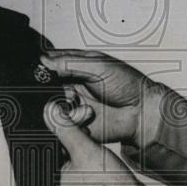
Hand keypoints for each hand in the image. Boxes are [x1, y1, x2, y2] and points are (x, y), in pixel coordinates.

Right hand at [40, 49, 167, 147]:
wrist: (141, 112)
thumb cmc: (127, 84)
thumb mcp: (99, 66)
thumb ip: (70, 62)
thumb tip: (45, 60)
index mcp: (76, 66)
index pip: (50, 64)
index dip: (45, 70)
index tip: (45, 74)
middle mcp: (72, 85)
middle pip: (46, 87)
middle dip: (53, 91)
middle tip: (69, 92)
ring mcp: (73, 104)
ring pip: (51, 107)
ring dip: (64, 106)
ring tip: (82, 105)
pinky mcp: (76, 123)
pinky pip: (62, 124)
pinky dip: (72, 121)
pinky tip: (87, 116)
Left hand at [44, 98, 142, 185]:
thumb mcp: (84, 150)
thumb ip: (65, 129)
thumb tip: (49, 112)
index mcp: (48, 183)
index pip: (46, 143)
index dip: (57, 124)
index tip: (67, 111)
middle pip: (56, 146)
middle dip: (69, 128)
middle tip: (84, 115)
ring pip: (67, 150)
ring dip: (79, 134)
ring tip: (91, 128)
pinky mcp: (80, 183)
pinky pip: (77, 158)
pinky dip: (84, 146)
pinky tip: (93, 140)